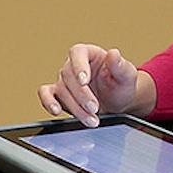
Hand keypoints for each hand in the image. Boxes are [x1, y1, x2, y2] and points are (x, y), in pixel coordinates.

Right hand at [38, 44, 153, 125]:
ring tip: (91, 119)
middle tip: (95, 108)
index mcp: (89, 54)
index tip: (84, 81)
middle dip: (81, 95)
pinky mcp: (58, 95)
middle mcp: (73, 65)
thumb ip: (120, 65)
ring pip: (61, 90)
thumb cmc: (121, 85)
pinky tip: (56, 111)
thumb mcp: (126, 75)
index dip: (78, 66)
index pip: (77, 53)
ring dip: (75, 107)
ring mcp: (64, 80)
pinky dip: (48, 102)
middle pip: (69, 76)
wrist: (118, 102)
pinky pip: (46, 95)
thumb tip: (113, 53)